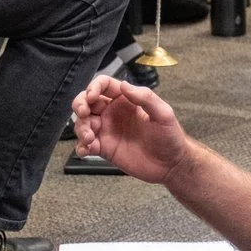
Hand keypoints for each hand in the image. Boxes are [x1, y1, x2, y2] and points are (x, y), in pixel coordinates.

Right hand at [70, 73, 192, 183]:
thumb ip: (145, 98)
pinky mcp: (104, 148)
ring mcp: (107, 131)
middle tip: (83, 112)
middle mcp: (113, 113)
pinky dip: (81, 147)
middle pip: (87, 101)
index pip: (103, 85)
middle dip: (80, 104)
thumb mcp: (163, 114)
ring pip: (83, 123)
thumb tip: (125, 85)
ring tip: (89, 138)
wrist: (171, 164)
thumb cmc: (170, 137)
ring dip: (81, 128)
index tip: (92, 96)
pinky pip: (85, 145)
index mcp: (126, 100)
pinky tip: (86, 150)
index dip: (94, 87)